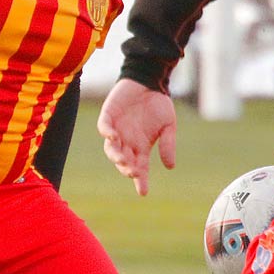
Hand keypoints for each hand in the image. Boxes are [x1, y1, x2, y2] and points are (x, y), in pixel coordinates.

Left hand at [97, 78, 176, 196]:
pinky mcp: (108, 116)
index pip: (139, 168)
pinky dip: (107, 133)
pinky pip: (104, 127)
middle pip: (123, 161)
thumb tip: (170, 167)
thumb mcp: (168, 126)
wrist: (149, 82)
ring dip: (116, 155)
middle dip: (127, 168)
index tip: (143, 192)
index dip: (140, 180)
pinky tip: (113, 137)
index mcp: (140, 147)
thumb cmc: (159, 104)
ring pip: (111, 148)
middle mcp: (127, 142)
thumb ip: (168, 144)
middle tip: (133, 172)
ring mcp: (116, 130)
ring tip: (123, 160)